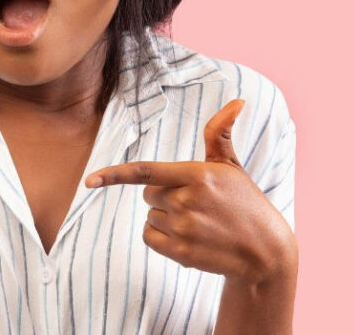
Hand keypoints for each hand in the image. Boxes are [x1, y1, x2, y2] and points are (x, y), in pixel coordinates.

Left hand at [84, 99, 295, 284]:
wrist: (265, 251)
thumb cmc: (245, 202)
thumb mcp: (232, 166)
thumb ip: (220, 133)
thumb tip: (237, 101)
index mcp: (198, 175)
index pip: (145, 172)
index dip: (115, 174)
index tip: (90, 180)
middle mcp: (188, 201)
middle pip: (148, 194)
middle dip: (164, 196)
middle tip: (195, 204)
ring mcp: (184, 229)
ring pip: (150, 216)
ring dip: (166, 218)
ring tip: (198, 223)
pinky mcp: (181, 253)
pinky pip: (150, 237)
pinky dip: (161, 238)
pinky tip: (188, 238)